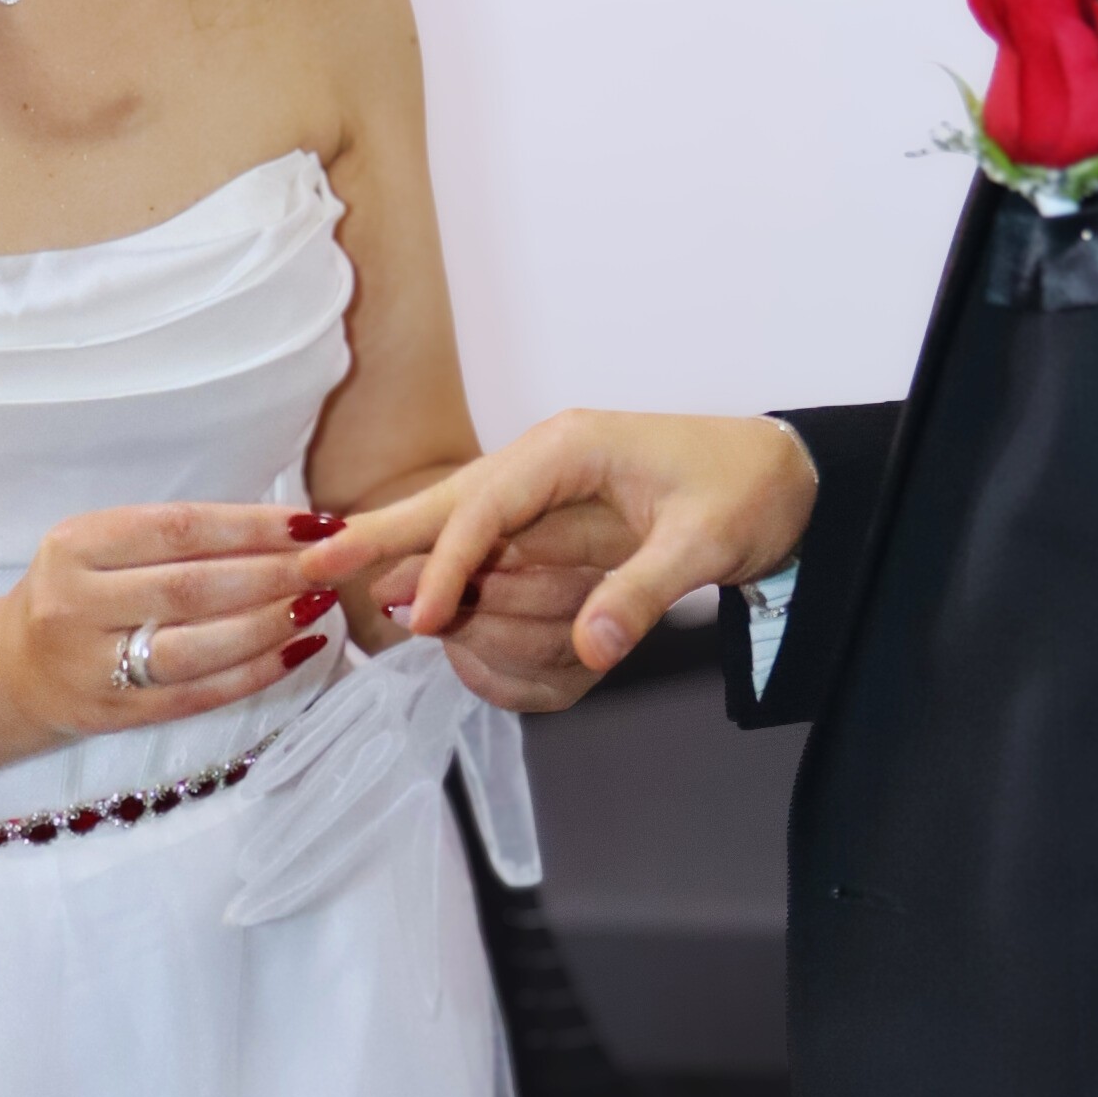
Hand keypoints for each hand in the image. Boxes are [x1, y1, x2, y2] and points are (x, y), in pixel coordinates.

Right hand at [0, 500, 350, 738]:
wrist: (13, 669)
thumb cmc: (79, 593)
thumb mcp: (103, 546)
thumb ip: (178, 538)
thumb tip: (286, 530)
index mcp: (75, 546)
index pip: (180, 529)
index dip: (253, 526)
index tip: (314, 523)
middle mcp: (76, 605)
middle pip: (193, 588)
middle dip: (274, 574)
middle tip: (332, 565)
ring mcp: (93, 667)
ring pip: (198, 646)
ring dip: (270, 624)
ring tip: (320, 604)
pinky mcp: (115, 716)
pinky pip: (198, 695)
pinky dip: (256, 673)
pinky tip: (299, 650)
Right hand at [324, 411, 817, 696]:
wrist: (785, 476)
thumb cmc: (748, 490)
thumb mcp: (708, 541)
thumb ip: (644, 591)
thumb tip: (591, 647)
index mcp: (570, 449)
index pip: (484, 506)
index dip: (447, 564)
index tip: (424, 618)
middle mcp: (543, 466)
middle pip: (445, 502)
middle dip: (382, 534)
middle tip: (311, 560)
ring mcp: (544, 496)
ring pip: (456, 526)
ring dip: (413, 561)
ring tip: (342, 581)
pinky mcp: (553, 527)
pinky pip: (489, 554)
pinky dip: (451, 575)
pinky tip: (415, 600)